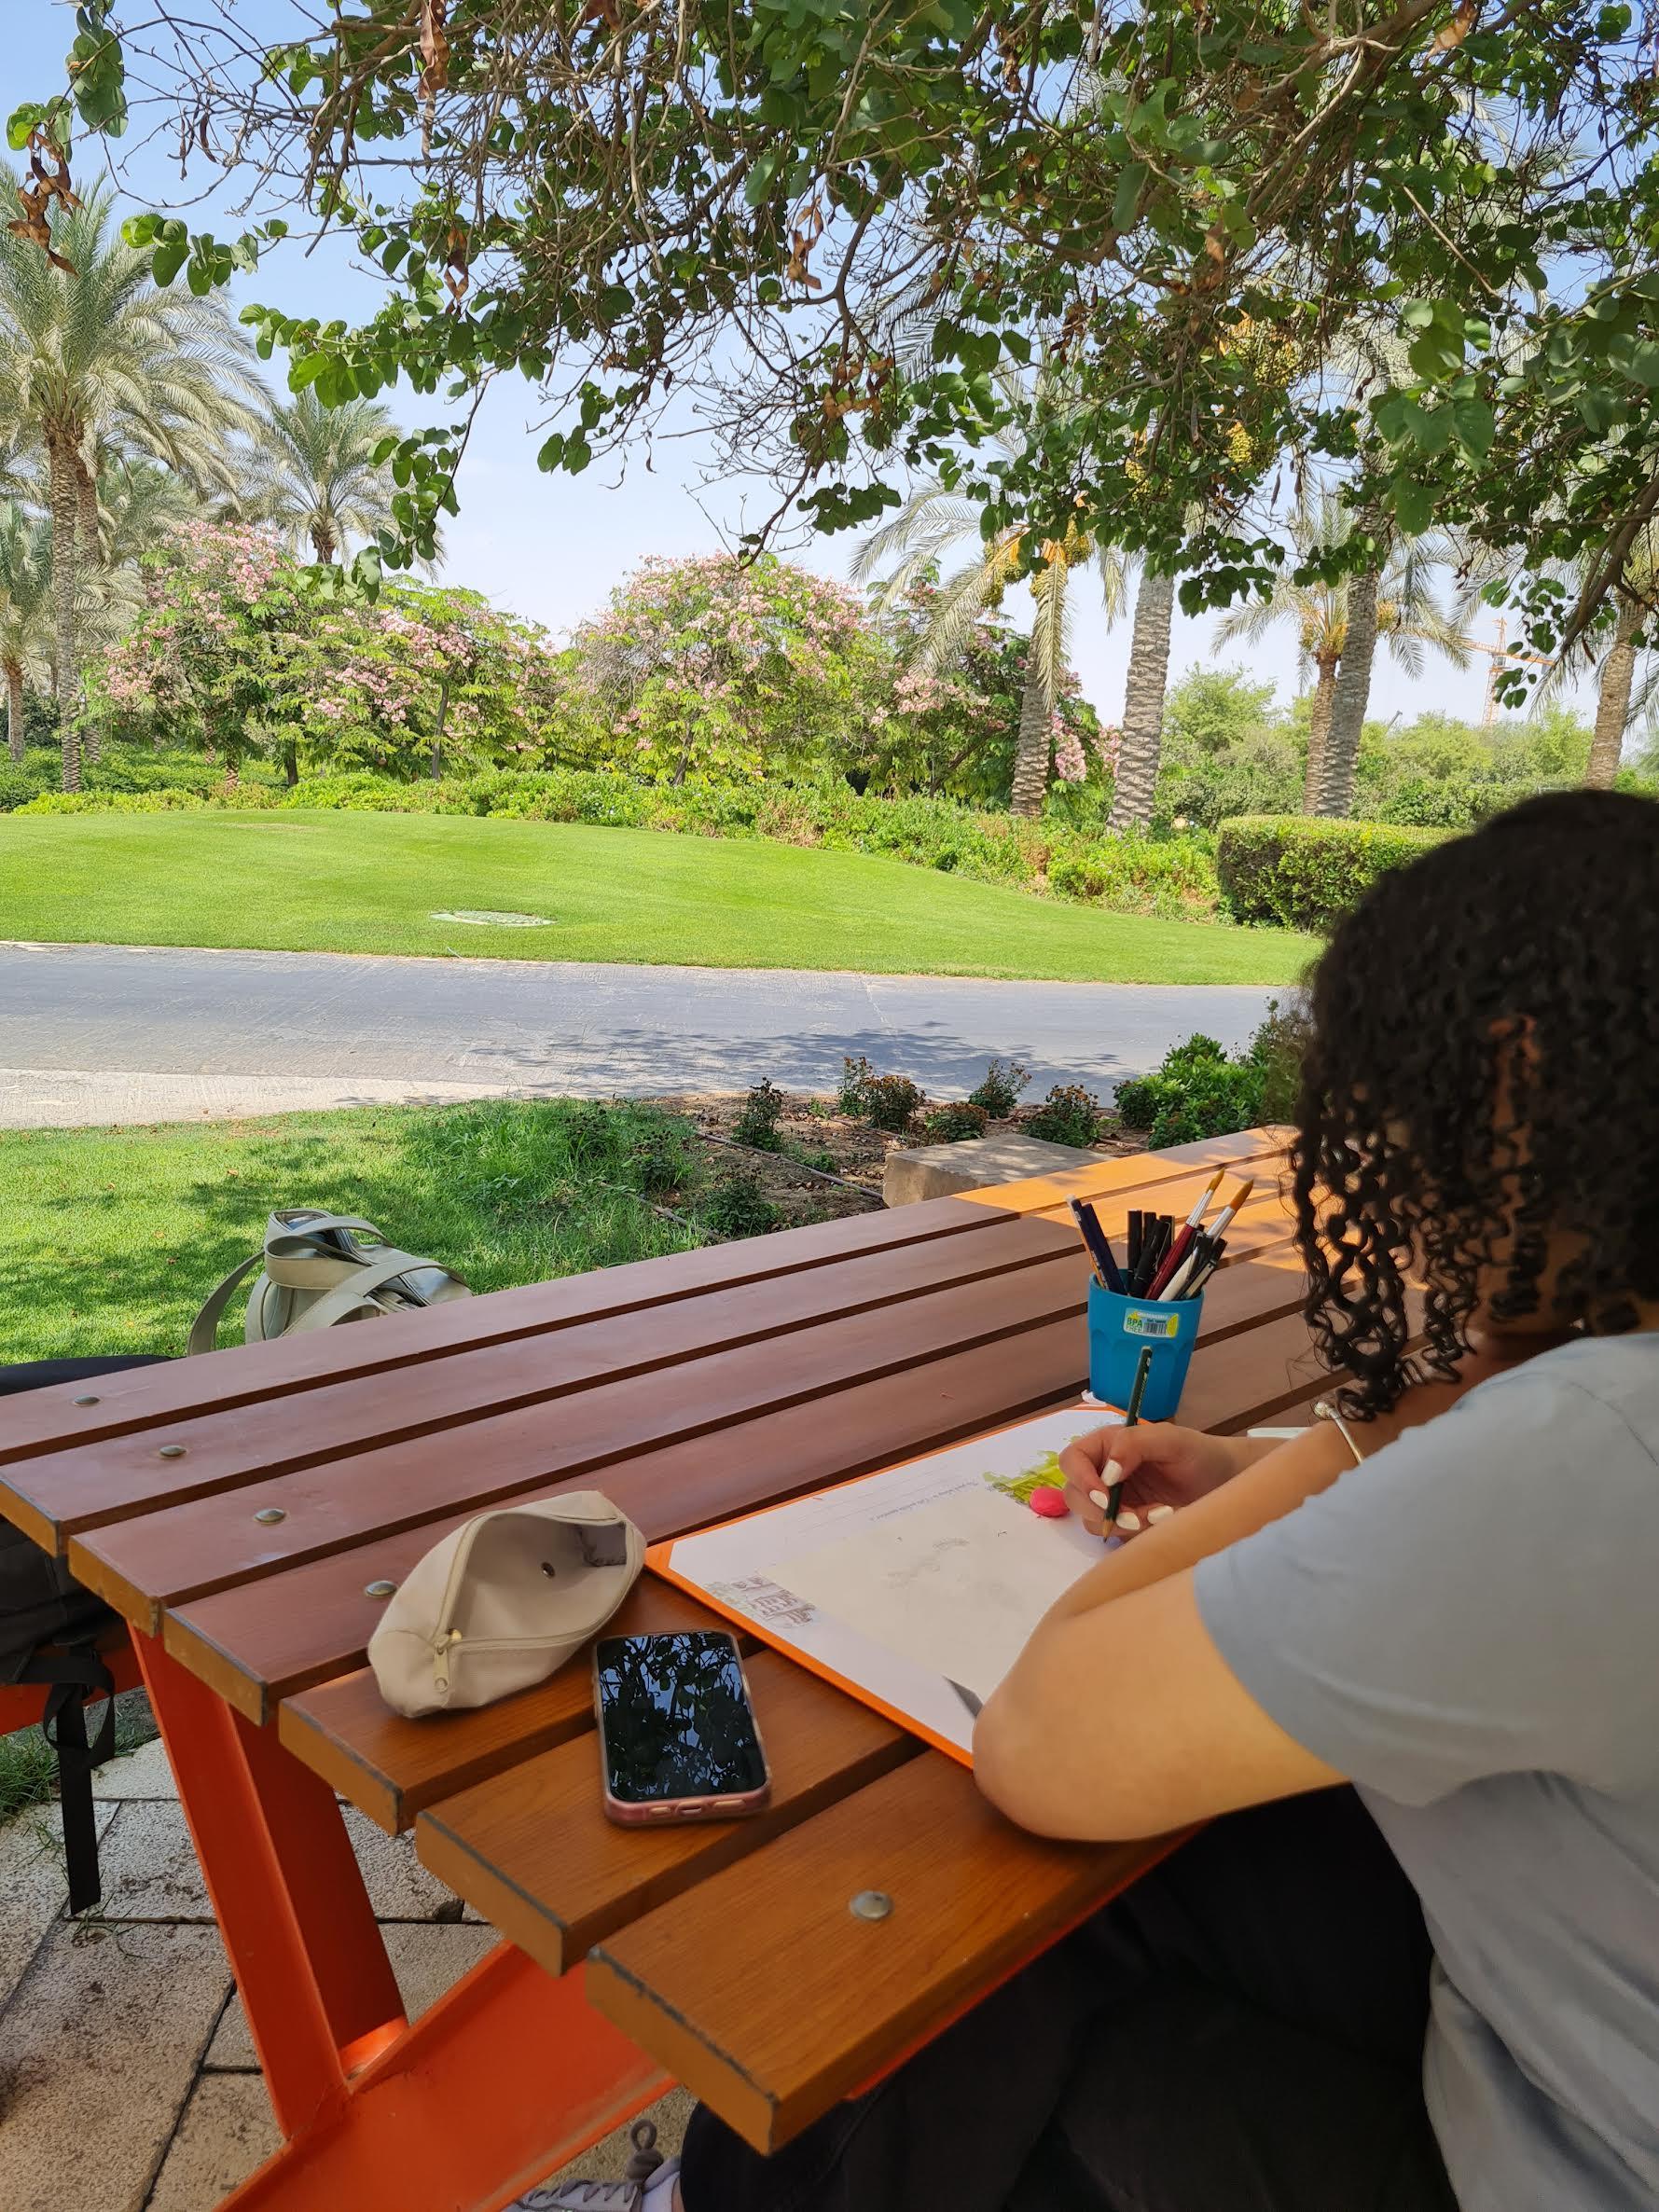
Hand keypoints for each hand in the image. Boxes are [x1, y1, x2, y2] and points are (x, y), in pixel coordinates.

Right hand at [1059, 1422, 1242, 1538]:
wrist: (1227, 1484)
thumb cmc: (1200, 1454)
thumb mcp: (1172, 1440)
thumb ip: (1135, 1444)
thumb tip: (1108, 1472)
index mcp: (1108, 1445)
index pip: (1072, 1460)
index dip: (1081, 1479)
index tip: (1106, 1495)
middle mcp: (1104, 1472)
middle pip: (1075, 1495)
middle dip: (1101, 1510)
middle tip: (1134, 1517)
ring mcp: (1116, 1501)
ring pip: (1094, 1520)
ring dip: (1123, 1523)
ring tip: (1160, 1515)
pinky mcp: (1129, 1523)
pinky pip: (1116, 1535)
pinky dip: (1135, 1534)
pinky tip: (1163, 1521)